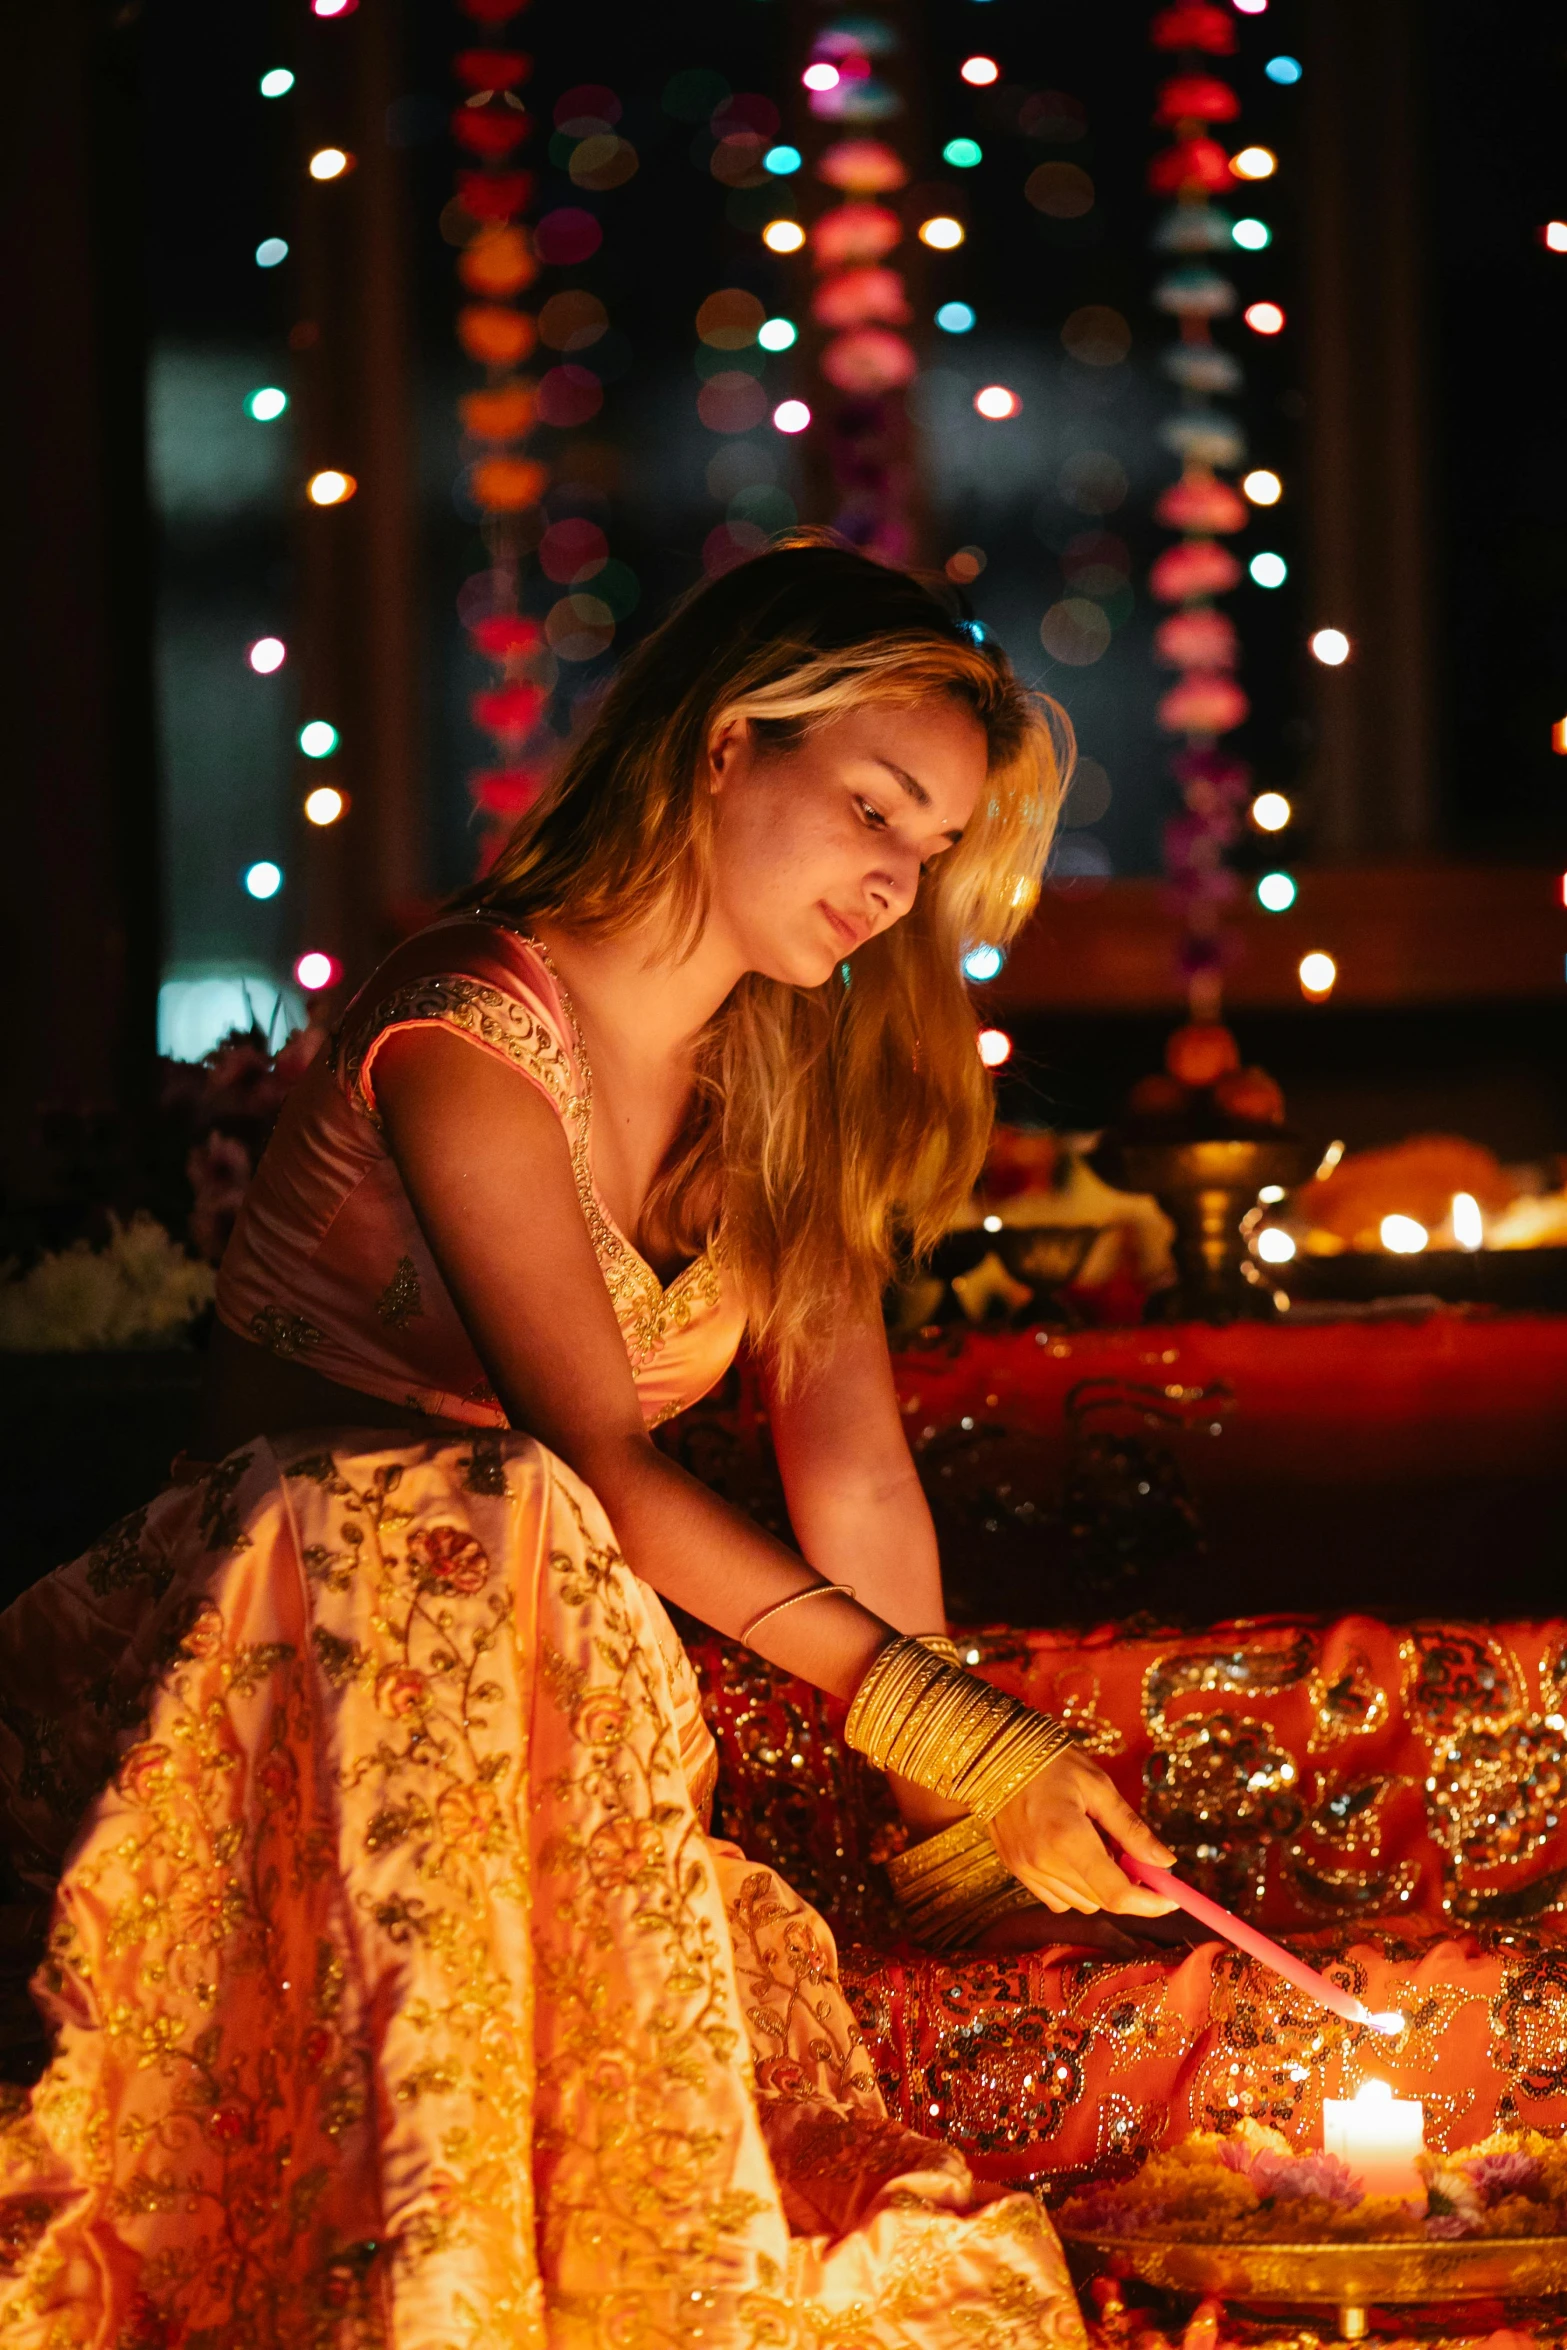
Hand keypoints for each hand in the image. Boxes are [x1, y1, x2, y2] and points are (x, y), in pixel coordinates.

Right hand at [988, 1747, 1178, 1916]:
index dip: (1150, 1903)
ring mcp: (1027, 1871)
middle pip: (1103, 1902)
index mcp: (1068, 1838)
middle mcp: (1045, 1863)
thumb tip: (1166, 1863)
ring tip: (1096, 1845)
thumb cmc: (1050, 1763)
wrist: (993, 1756)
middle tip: (1130, 1852)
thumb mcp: (1099, 1786)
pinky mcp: (1017, 1872)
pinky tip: (1073, 1855)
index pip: (1117, 1894)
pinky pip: (1058, 1899)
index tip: (1171, 1898)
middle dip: (1127, 1887)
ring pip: (1082, 1903)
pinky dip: (1075, 1887)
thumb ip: (1132, 1829)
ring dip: (1100, 1886)